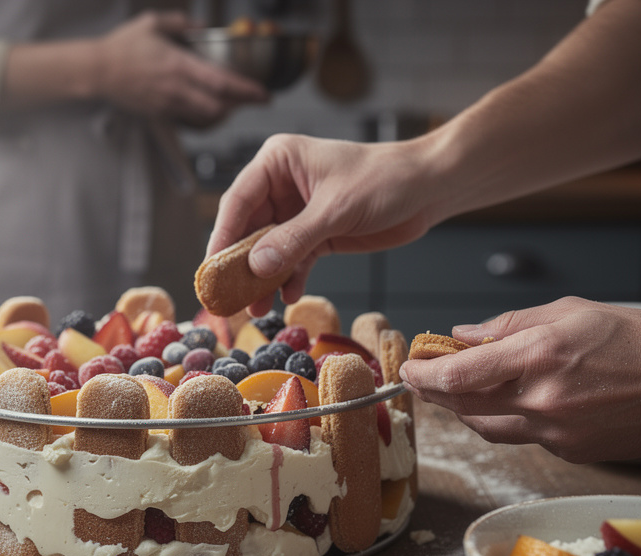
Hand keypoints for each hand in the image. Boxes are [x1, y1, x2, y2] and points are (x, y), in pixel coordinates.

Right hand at [96, 12, 266, 125]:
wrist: (97, 71)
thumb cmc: (122, 45)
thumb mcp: (152, 23)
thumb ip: (180, 23)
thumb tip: (200, 25)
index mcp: (178, 64)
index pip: (221, 82)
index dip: (246, 90)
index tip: (264, 92)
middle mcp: (176, 88)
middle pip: (219, 106)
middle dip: (241, 106)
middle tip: (256, 100)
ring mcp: (168, 104)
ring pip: (206, 118)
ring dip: (224, 113)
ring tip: (235, 104)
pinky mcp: (159, 114)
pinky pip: (189, 121)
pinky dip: (205, 119)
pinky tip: (210, 112)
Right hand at [206, 134, 436, 315]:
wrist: (429, 189)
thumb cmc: (385, 179)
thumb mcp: (336, 209)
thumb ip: (294, 239)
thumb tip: (256, 267)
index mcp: (277, 162)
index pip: (238, 202)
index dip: (222, 237)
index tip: (211, 270)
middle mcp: (282, 186)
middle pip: (248, 230)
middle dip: (241, 265)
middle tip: (227, 297)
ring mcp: (298, 212)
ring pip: (269, 250)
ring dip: (263, 279)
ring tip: (255, 307)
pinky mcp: (317, 235)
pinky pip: (293, 261)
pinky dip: (290, 280)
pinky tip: (287, 297)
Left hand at [398, 297, 640, 462]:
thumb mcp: (571, 311)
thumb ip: (511, 325)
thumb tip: (467, 335)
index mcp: (539, 357)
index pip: (457, 376)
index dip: (424, 374)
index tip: (410, 366)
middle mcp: (542, 400)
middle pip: (463, 406)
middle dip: (435, 392)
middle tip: (424, 378)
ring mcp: (556, 432)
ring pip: (488, 427)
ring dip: (466, 410)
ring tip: (461, 390)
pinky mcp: (570, 452)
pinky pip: (523, 438)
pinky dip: (509, 420)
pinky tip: (516, 402)